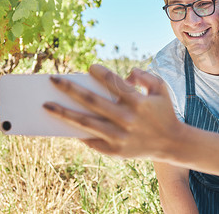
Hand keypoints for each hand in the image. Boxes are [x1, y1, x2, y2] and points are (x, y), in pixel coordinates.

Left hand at [43, 64, 183, 160]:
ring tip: (46, 106)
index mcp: (138, 102)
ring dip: (63, 113)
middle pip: (91, 101)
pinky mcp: (116, 151)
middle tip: (52, 79)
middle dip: (69, 89)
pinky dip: (78, 134)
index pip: (113, 82)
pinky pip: (92, 141)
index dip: (99, 72)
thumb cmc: (164, 112)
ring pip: (85, 123)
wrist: (172, 144)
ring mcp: (120, 137)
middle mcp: (126, 119)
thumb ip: (144, 76)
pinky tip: (63, 126)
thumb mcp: (161, 88)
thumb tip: (125, 74)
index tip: (89, 67)